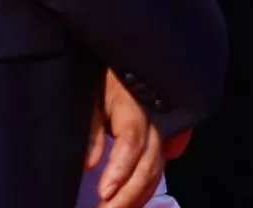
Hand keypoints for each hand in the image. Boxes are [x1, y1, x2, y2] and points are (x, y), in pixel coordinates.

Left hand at [86, 70, 168, 207]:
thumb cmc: (101, 78)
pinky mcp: (162, 138)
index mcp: (134, 105)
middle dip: (128, 193)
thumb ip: (91, 128)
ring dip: (137, 196)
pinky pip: (159, 166)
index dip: (119, 168)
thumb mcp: (90, 95)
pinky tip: (132, 204)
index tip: (103, 193)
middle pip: (149, 161)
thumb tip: (90, 165)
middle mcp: (155, 119)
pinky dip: (146, 189)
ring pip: (157, 168)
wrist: (124, 60)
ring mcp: (162, 129)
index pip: (132, 140)